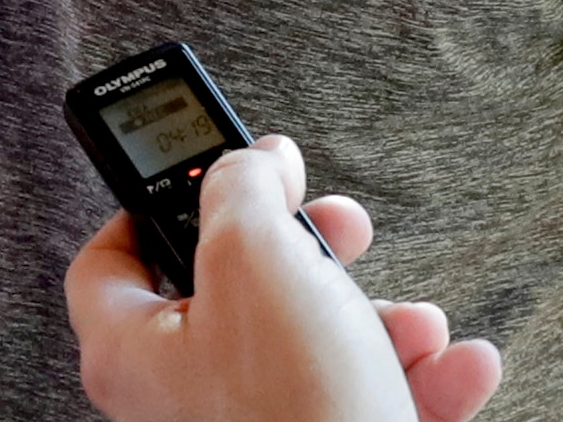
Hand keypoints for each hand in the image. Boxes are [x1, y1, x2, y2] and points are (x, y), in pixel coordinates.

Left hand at [66, 137, 502, 421]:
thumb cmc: (295, 405)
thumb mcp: (255, 256)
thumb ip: (242, 189)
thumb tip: (251, 164)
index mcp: (133, 350)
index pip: (109, 259)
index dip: (153, 201)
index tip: (213, 172)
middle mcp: (182, 395)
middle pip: (234, 286)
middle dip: (307, 250)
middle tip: (336, 226)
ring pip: (316, 338)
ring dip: (382, 316)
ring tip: (414, 321)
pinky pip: (366, 391)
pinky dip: (415, 371)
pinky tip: (452, 362)